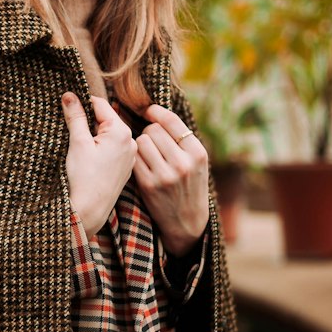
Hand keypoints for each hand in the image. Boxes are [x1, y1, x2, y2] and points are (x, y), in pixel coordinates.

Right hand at [61, 92, 136, 237]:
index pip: (100, 105)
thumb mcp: (77, 142)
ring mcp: (130, 156)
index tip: (68, 105)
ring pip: (110, 135)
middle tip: (72, 129)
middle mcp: (131, 141)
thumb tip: (69, 95)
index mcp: (121, 131)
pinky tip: (90, 159)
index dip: (82, 104)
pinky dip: (102, 148)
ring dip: (95, 135)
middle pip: (107, 119)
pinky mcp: (126, 168)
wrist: (90, 210)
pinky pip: (114, 149)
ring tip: (80, 147)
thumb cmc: (84, 177)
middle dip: (89, 121)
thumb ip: (76, 116)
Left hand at [133, 104, 209, 255]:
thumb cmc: (190, 185)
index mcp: (198, 153)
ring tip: (149, 154)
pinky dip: (135, 158)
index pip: (171, 121)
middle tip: (153, 142)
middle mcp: (183, 163)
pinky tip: (142, 164)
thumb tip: (155, 111)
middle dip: (150, 132)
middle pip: (153, 130)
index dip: (156, 112)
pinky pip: (134, 158)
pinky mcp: (148, 185)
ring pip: (141, 142)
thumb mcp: (197, 162)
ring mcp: (165, 175)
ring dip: (141, 145)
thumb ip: (182, 139)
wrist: (187, 221)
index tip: (148, 110)